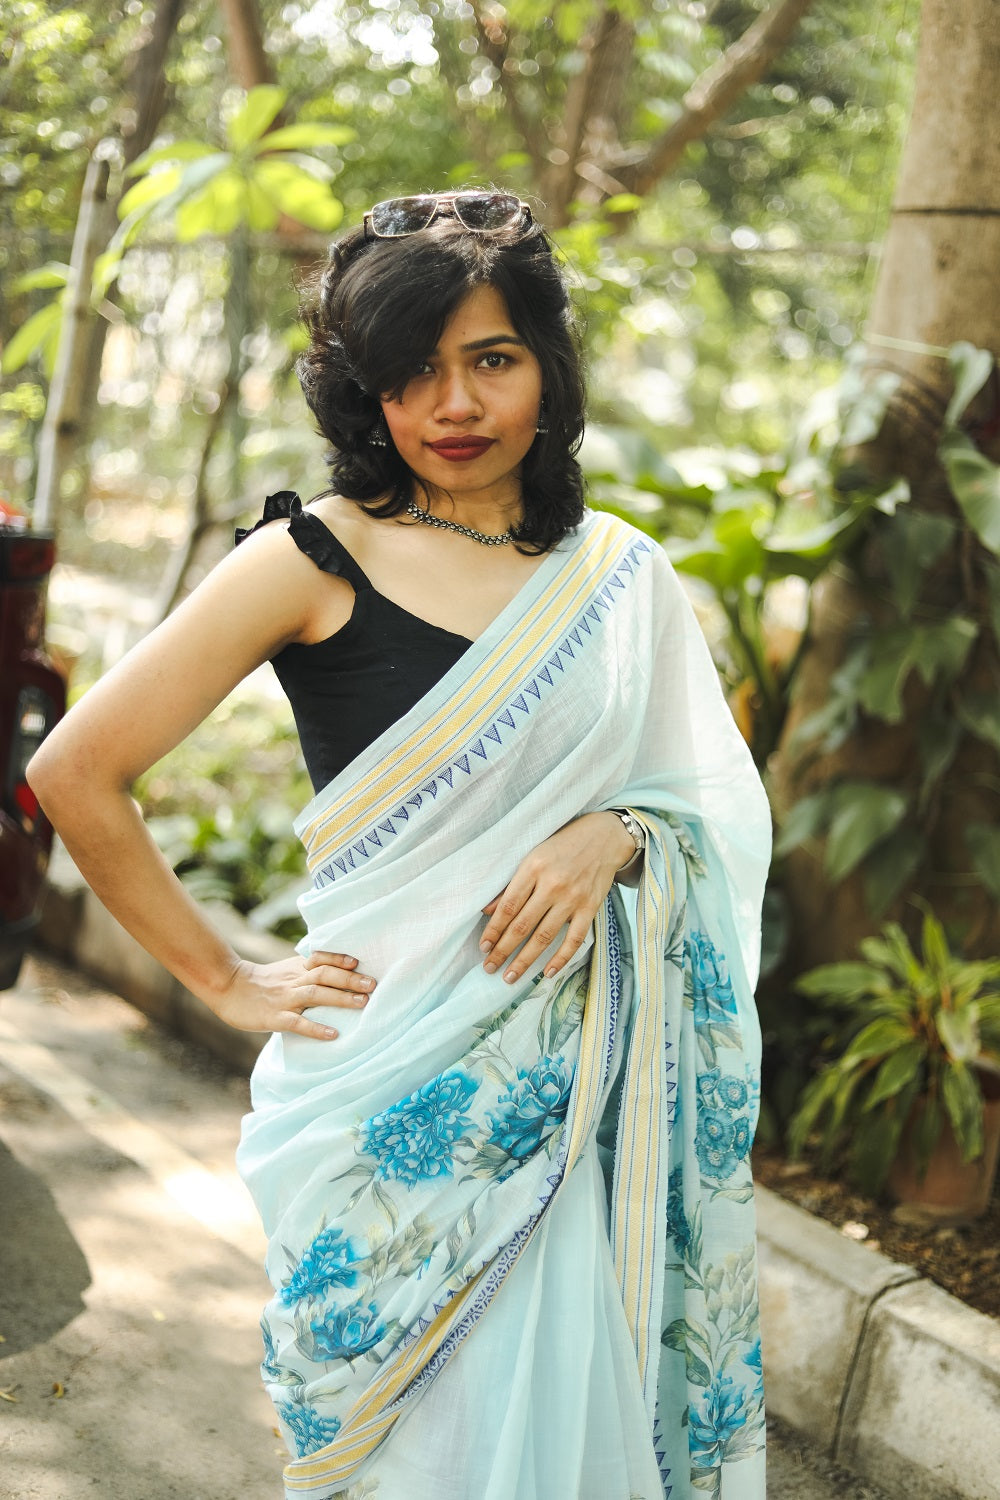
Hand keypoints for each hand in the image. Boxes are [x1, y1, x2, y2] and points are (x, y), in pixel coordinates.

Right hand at [211, 950, 375, 1038]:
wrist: (228, 987)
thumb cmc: (262, 982)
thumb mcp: (286, 971)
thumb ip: (308, 971)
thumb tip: (338, 974)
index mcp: (297, 968)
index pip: (321, 958)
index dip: (340, 959)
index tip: (359, 962)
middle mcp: (294, 981)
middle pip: (325, 975)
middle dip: (350, 979)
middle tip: (372, 984)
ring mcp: (284, 999)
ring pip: (315, 995)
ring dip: (340, 998)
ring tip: (362, 1003)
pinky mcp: (274, 1017)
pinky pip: (297, 1022)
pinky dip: (316, 1028)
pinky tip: (332, 1034)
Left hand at [479, 812, 635, 984]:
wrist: (604, 837)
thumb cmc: (563, 845)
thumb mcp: (533, 856)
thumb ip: (513, 884)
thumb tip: (487, 910)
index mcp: (534, 868)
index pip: (508, 906)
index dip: (494, 929)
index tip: (483, 947)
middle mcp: (553, 885)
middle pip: (523, 925)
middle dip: (503, 950)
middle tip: (489, 968)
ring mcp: (573, 898)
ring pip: (544, 936)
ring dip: (525, 960)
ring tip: (510, 977)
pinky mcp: (590, 908)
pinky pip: (574, 939)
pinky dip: (561, 958)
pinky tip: (547, 972)